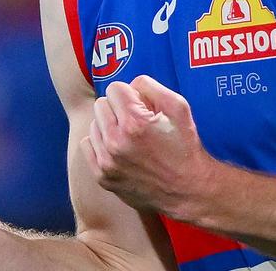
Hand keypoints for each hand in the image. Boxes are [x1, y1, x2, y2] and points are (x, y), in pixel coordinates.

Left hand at [81, 75, 213, 218]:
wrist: (188, 191)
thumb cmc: (185, 147)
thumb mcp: (179, 107)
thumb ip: (151, 86)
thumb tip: (130, 84)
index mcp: (135, 123)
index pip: (114, 88)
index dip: (131, 94)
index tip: (142, 106)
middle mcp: (116, 142)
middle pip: (101, 104)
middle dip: (118, 108)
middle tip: (137, 121)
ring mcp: (107, 162)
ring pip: (94, 124)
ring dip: (109, 126)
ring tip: (130, 137)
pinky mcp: (103, 177)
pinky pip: (87, 145)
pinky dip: (100, 144)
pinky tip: (119, 149)